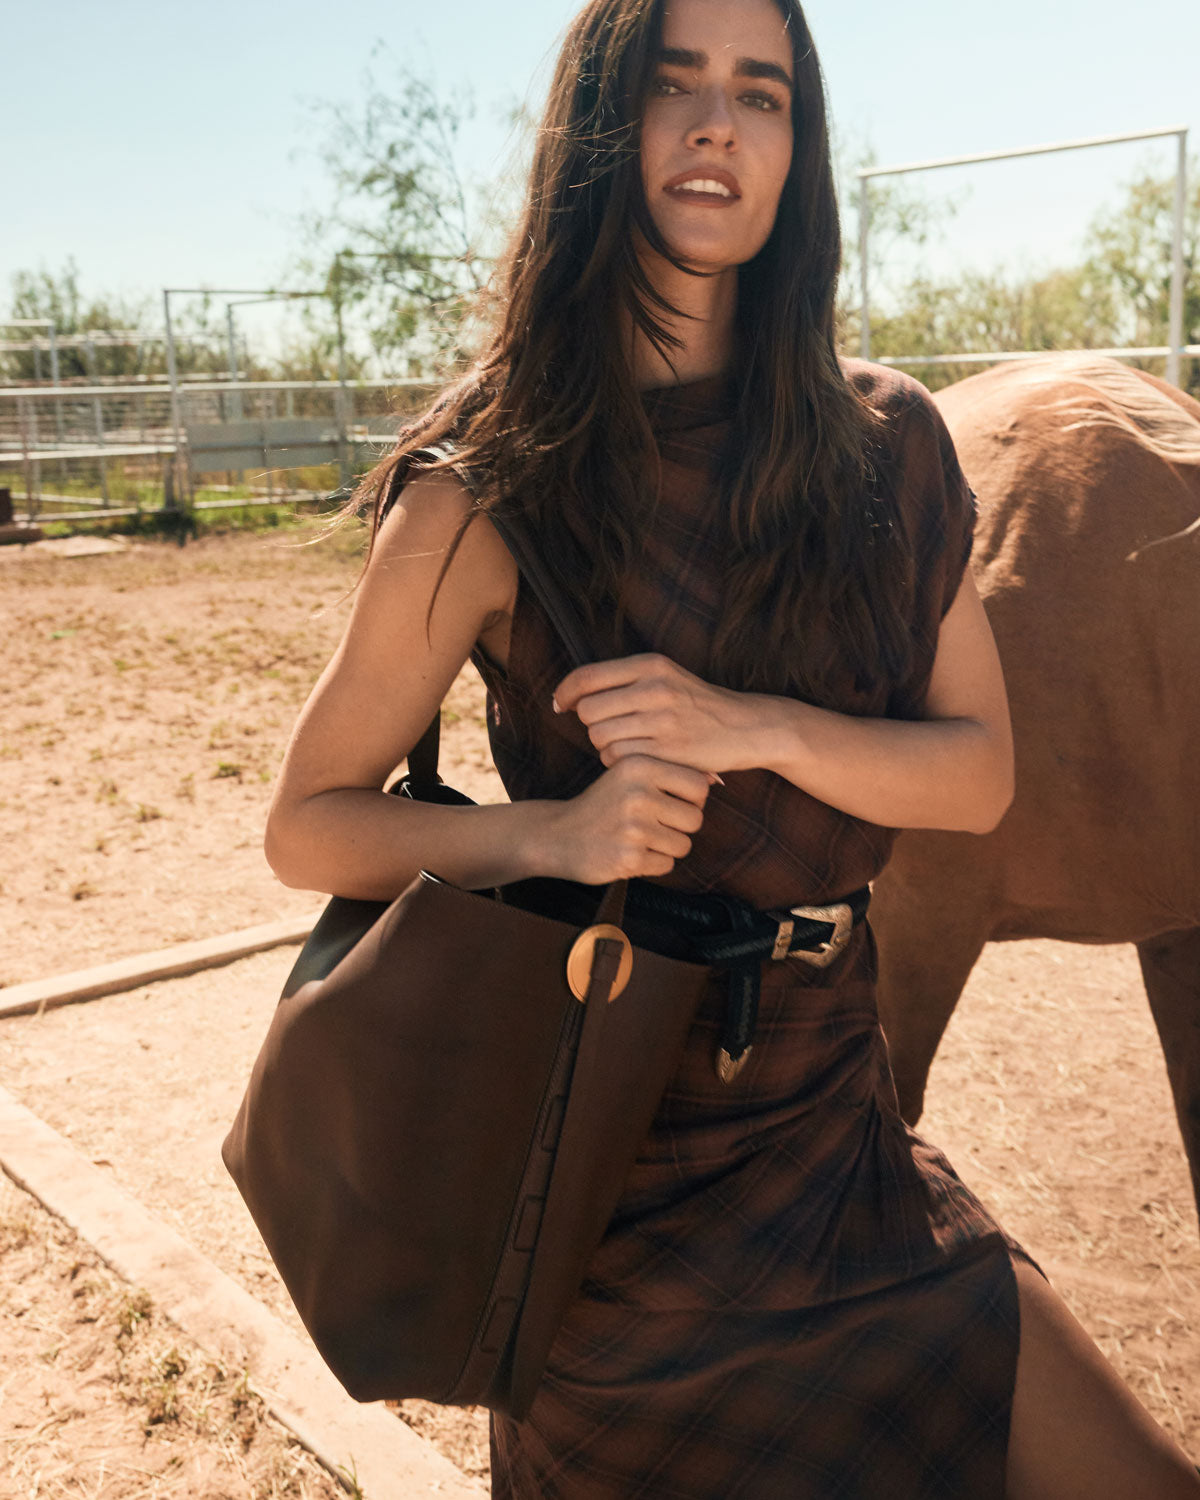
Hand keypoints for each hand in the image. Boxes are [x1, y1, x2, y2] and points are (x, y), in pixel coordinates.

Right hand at [548, 754, 712, 883]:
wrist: (556, 835)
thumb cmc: (602, 805)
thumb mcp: (628, 776)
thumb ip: (668, 775)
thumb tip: (716, 780)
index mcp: (640, 766)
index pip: (699, 787)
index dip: (692, 800)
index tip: (672, 804)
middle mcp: (637, 794)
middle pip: (695, 819)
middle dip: (679, 827)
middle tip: (652, 825)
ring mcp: (633, 828)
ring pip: (683, 845)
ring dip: (666, 847)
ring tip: (639, 839)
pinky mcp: (629, 858)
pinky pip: (666, 865)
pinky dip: (652, 864)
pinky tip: (630, 852)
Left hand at [554, 653, 746, 773]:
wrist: (746, 727)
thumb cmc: (697, 705)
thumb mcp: (665, 677)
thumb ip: (624, 681)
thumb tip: (572, 695)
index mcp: (650, 665)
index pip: (587, 677)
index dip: (565, 693)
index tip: (561, 705)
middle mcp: (655, 688)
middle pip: (589, 711)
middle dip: (591, 724)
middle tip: (609, 729)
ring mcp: (663, 720)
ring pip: (601, 738)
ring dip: (605, 746)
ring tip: (628, 744)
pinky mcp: (669, 750)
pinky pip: (620, 759)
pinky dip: (620, 762)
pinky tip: (638, 758)